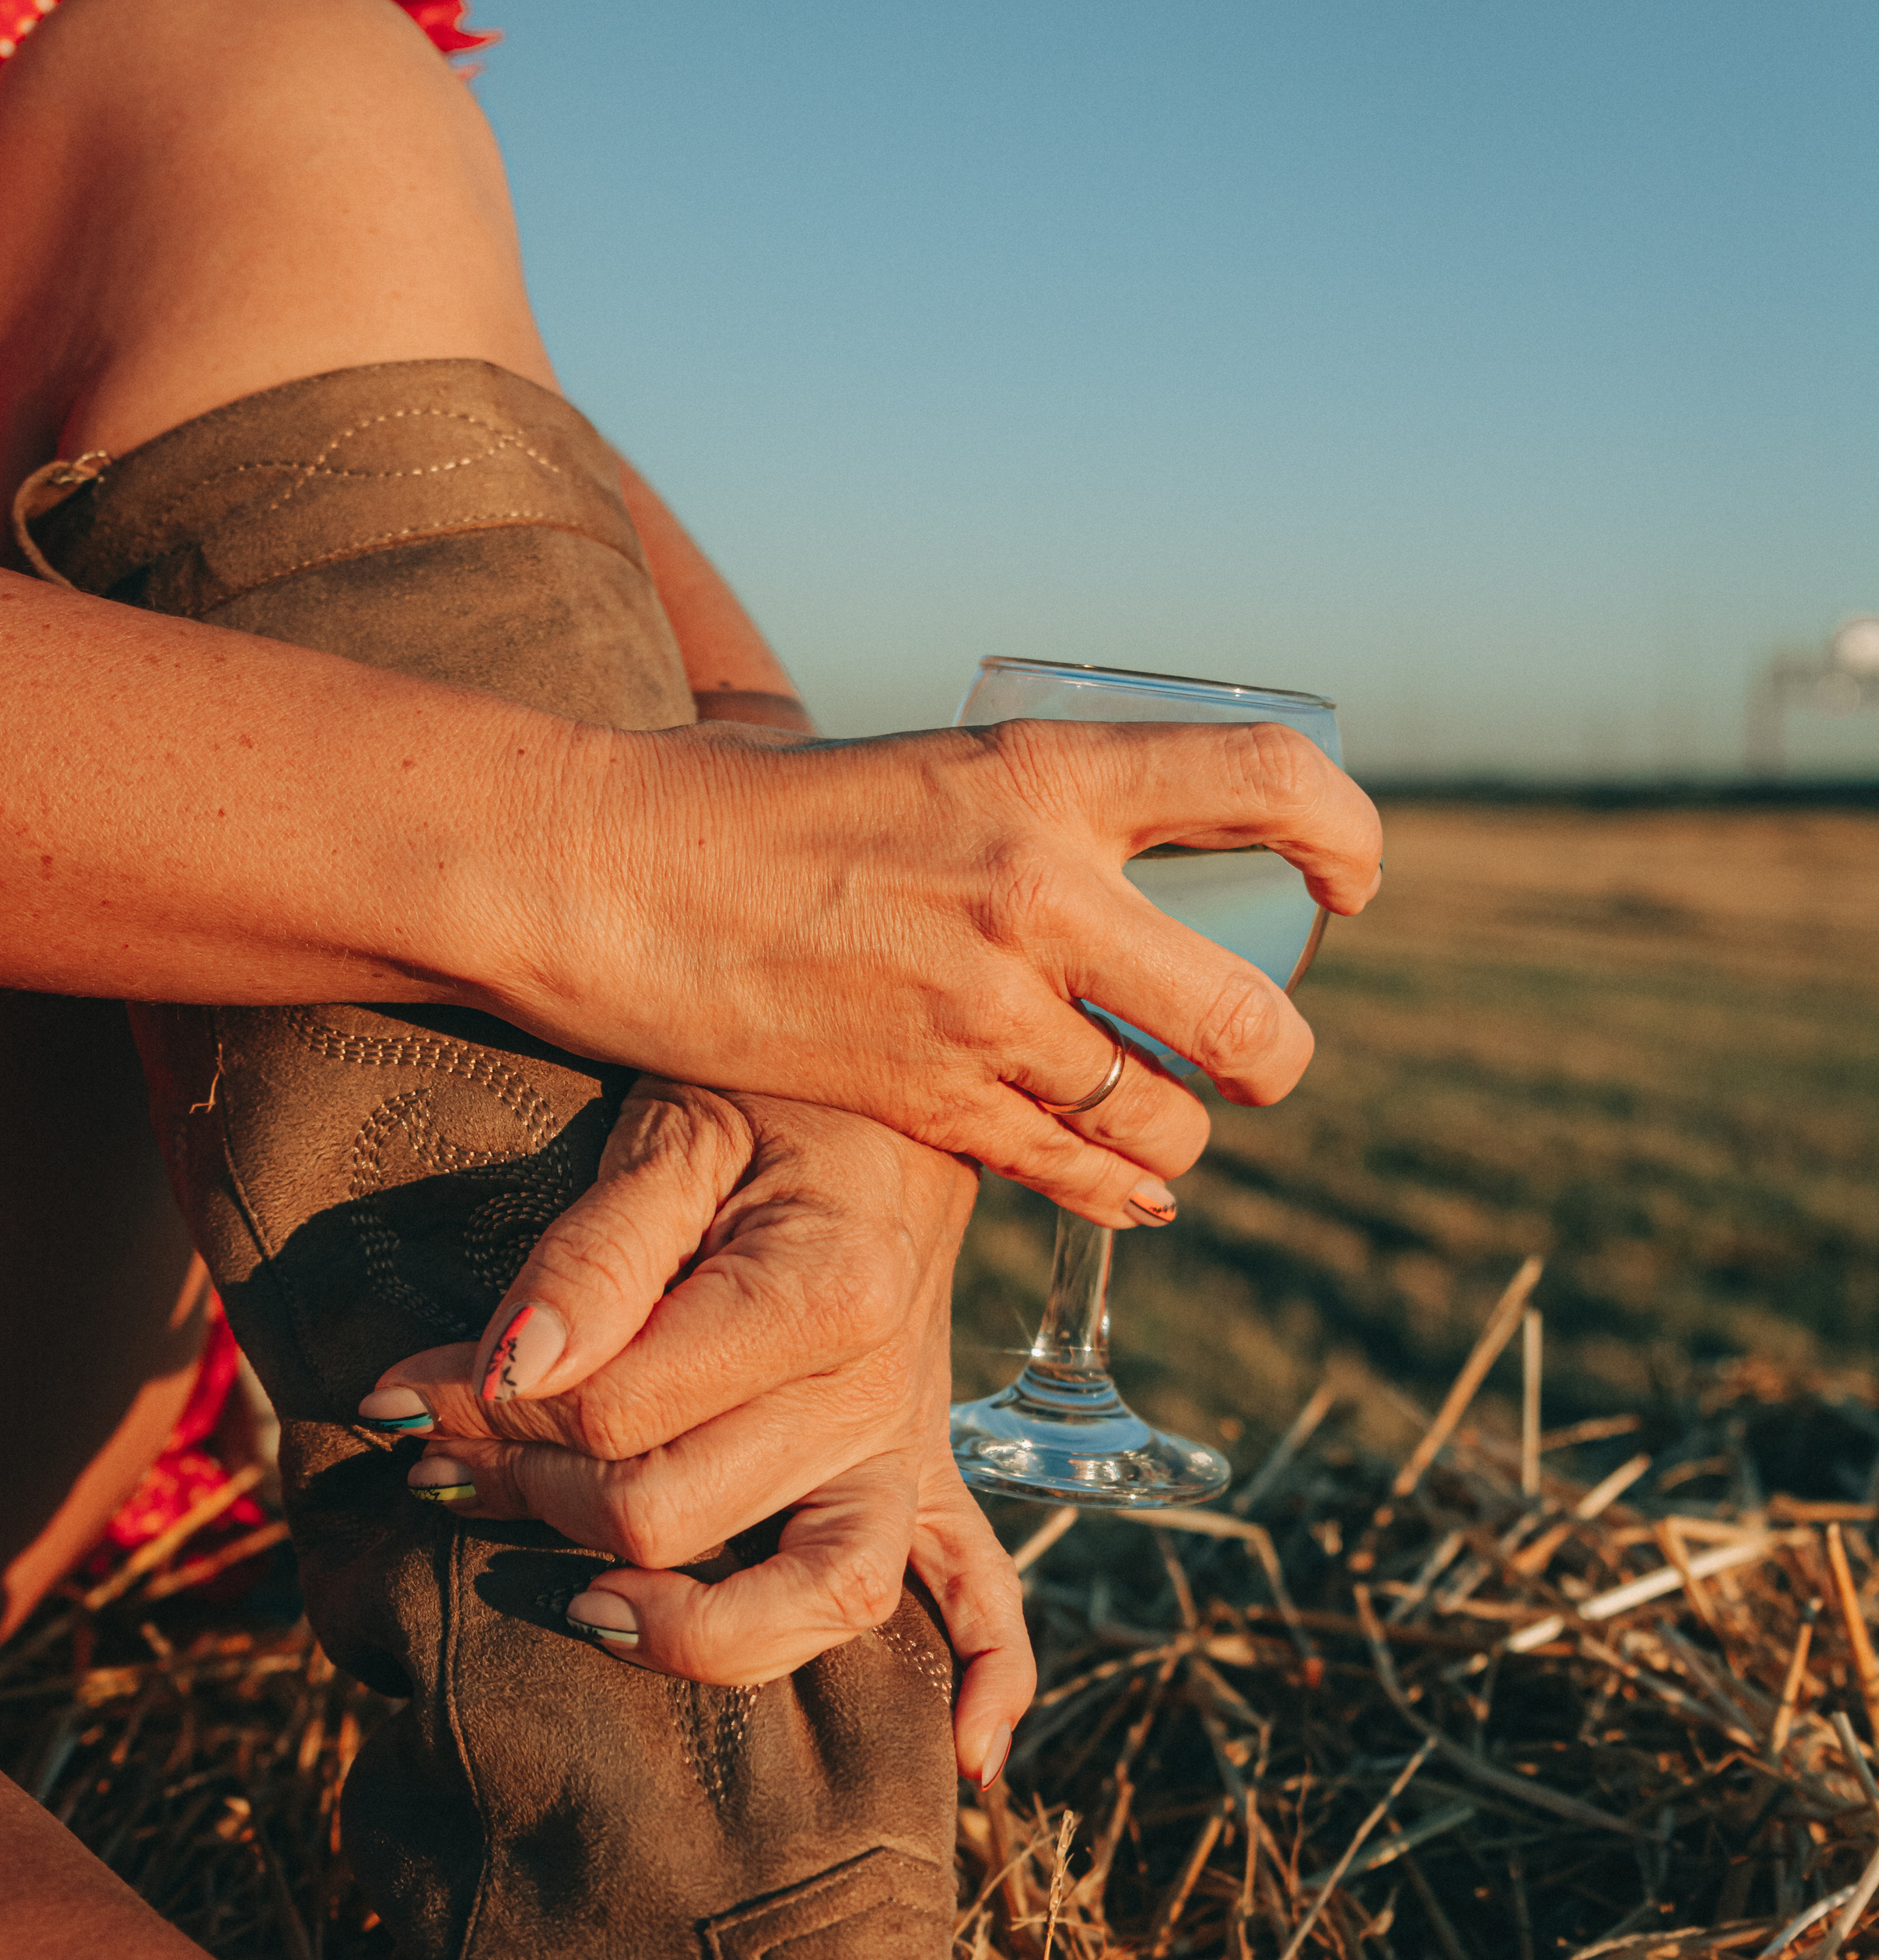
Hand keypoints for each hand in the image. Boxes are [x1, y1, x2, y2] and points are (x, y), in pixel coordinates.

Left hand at [358, 1080, 1035, 1787]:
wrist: (893, 1087)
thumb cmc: (768, 1101)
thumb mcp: (671, 1133)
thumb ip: (589, 1254)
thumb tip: (504, 1369)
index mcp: (822, 1294)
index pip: (615, 1412)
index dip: (484, 1409)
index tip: (402, 1387)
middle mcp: (877, 1390)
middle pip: (672, 1513)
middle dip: (526, 1492)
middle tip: (441, 1456)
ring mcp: (907, 1445)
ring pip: (814, 1598)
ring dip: (686, 1624)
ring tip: (586, 1613)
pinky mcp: (926, 1471)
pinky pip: (987, 1594)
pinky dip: (988, 1676)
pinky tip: (968, 1760)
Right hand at [502, 713, 1381, 1226]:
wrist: (615, 874)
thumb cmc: (763, 806)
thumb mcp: (932, 765)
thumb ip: (1034, 809)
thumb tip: (1123, 850)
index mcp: (1049, 772)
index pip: (1271, 779)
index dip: (1343, 836)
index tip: (1343, 883)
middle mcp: (1042, 889)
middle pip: (1248, 1012)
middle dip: (1275, 1053)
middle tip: (1258, 1053)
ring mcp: (987, 1007)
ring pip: (1169, 1117)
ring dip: (1186, 1136)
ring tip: (1173, 1122)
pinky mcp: (929, 1098)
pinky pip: (1078, 1173)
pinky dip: (1122, 1193)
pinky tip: (1135, 1192)